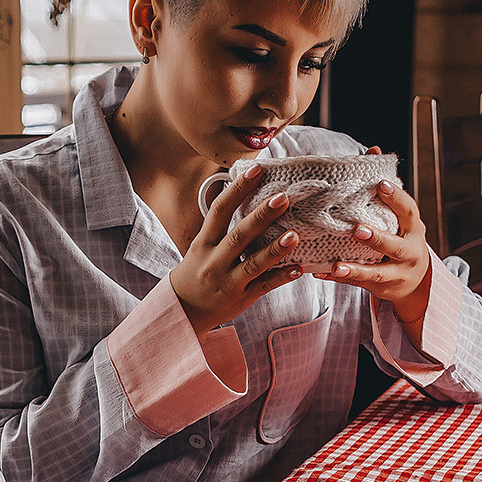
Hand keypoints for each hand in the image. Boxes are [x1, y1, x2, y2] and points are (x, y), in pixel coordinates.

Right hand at [170, 164, 302, 337]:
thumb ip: (220, 228)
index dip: (238, 189)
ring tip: (294, 235)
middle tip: (283, 198)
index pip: (220, 211)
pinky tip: (298, 268)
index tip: (257, 170)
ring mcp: (228, 282)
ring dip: (275, 249)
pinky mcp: (241, 298)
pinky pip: (264, 287)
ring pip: (253, 264)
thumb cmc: (196, 272)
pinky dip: (281, 277)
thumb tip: (244, 195)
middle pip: (238, 235)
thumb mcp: (201, 247)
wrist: (183, 310)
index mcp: (203, 243)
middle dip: (261, 216)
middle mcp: (214, 262)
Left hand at [318, 160, 431, 327]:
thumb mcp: (401, 216)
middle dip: (377, 238)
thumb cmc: (402, 238)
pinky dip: (339, 278)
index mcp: (413, 228)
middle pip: (394, 245)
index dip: (396, 197)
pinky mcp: (381, 288)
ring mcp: (396, 273)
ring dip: (355, 269)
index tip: (380, 184)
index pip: (409, 210)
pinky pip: (358, 284)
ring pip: (376, 273)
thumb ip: (386, 188)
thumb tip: (374, 149)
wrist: (416, 282)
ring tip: (336, 265)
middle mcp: (409, 251)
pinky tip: (320, 272)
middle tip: (357, 228)